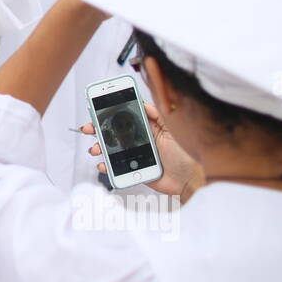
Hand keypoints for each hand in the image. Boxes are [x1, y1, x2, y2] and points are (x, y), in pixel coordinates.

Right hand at [85, 102, 203, 199]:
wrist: (192, 179)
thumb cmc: (187, 153)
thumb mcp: (173, 128)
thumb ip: (157, 114)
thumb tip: (142, 102)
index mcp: (149, 127)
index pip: (127, 116)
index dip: (112, 112)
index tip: (98, 108)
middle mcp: (141, 139)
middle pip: (115, 131)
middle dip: (99, 129)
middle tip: (88, 128)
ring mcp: (137, 154)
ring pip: (113, 148)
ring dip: (100, 147)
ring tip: (96, 149)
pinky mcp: (136, 169)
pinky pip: (117, 167)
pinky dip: (107, 166)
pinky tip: (103, 164)